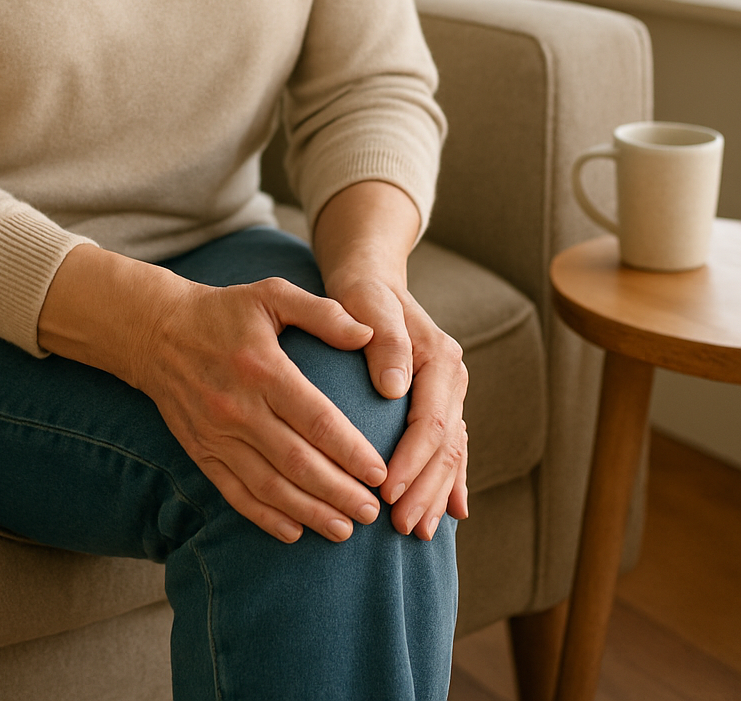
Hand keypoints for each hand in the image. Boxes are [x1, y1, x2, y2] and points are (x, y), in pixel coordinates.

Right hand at [39, 247, 388, 543]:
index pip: (315, 419)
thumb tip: (367, 334)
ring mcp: (217, 434)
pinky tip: (294, 531)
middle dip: (339, 491)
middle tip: (372, 511)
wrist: (156, 332)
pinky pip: (234, 493)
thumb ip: (322, 313)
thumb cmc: (223, 311)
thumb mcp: (271, 294)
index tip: (379, 473)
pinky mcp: (200, 451)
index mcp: (262, 368)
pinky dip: (264, 517)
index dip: (350, 451)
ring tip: (345, 529)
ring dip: (309, 512)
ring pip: (269, 485)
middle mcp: (238, 407)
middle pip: (297, 461)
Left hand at [324, 269, 467, 539]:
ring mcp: (450, 394)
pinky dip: (449, 482)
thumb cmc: (362, 295)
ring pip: (451, 454)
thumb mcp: (368, 304)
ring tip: (418, 533)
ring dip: (436, 495)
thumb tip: (394, 387)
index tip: (386, 492)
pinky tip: (451, 515)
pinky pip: (450, 449)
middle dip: (425, 490)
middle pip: (445, 446)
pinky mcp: (439, 405)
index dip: (411, 461)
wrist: (371, 282)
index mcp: (440, 358)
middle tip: (401, 527)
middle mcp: (452, 379)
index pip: (431, 421)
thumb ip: (385, 342)